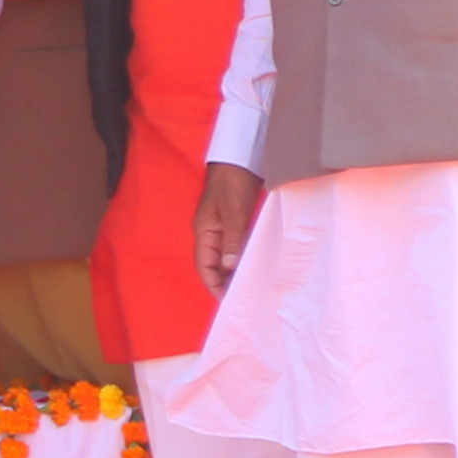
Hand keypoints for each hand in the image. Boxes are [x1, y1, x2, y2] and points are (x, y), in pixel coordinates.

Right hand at [194, 162, 264, 295]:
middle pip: (213, 265)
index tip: (228, 301)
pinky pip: (234, 247)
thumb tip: (230, 268)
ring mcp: (220, 228)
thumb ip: (232, 239)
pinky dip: (241, 258)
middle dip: (224, 282)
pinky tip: (253, 265)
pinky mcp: (232, 222)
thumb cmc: (232, 181)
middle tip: (243, 298)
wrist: (239, 156)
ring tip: (250, 287)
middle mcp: (209, 233)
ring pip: (224, 257)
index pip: (204, 267)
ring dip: (233, 272)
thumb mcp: (234, 211)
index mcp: (203, 231)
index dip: (214, 285)